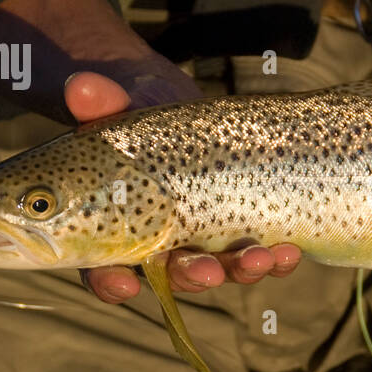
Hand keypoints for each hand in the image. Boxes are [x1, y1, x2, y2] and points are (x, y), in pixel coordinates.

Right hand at [66, 71, 301, 303]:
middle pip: (173, 277)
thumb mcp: (120, 110)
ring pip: (222, 272)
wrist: (187, 117)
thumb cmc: (141, 124)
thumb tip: (83, 87)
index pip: (104, 271)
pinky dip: (275, 261)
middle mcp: (161, 252)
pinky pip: (260, 259)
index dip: (110, 282)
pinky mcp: (243, 238)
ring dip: (242, 271)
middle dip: (192, 276)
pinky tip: (289, 250)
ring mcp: (205, 248)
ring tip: (261, 258)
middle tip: (207, 273)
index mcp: (116, 234)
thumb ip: (101, 105)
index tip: (125, 284)